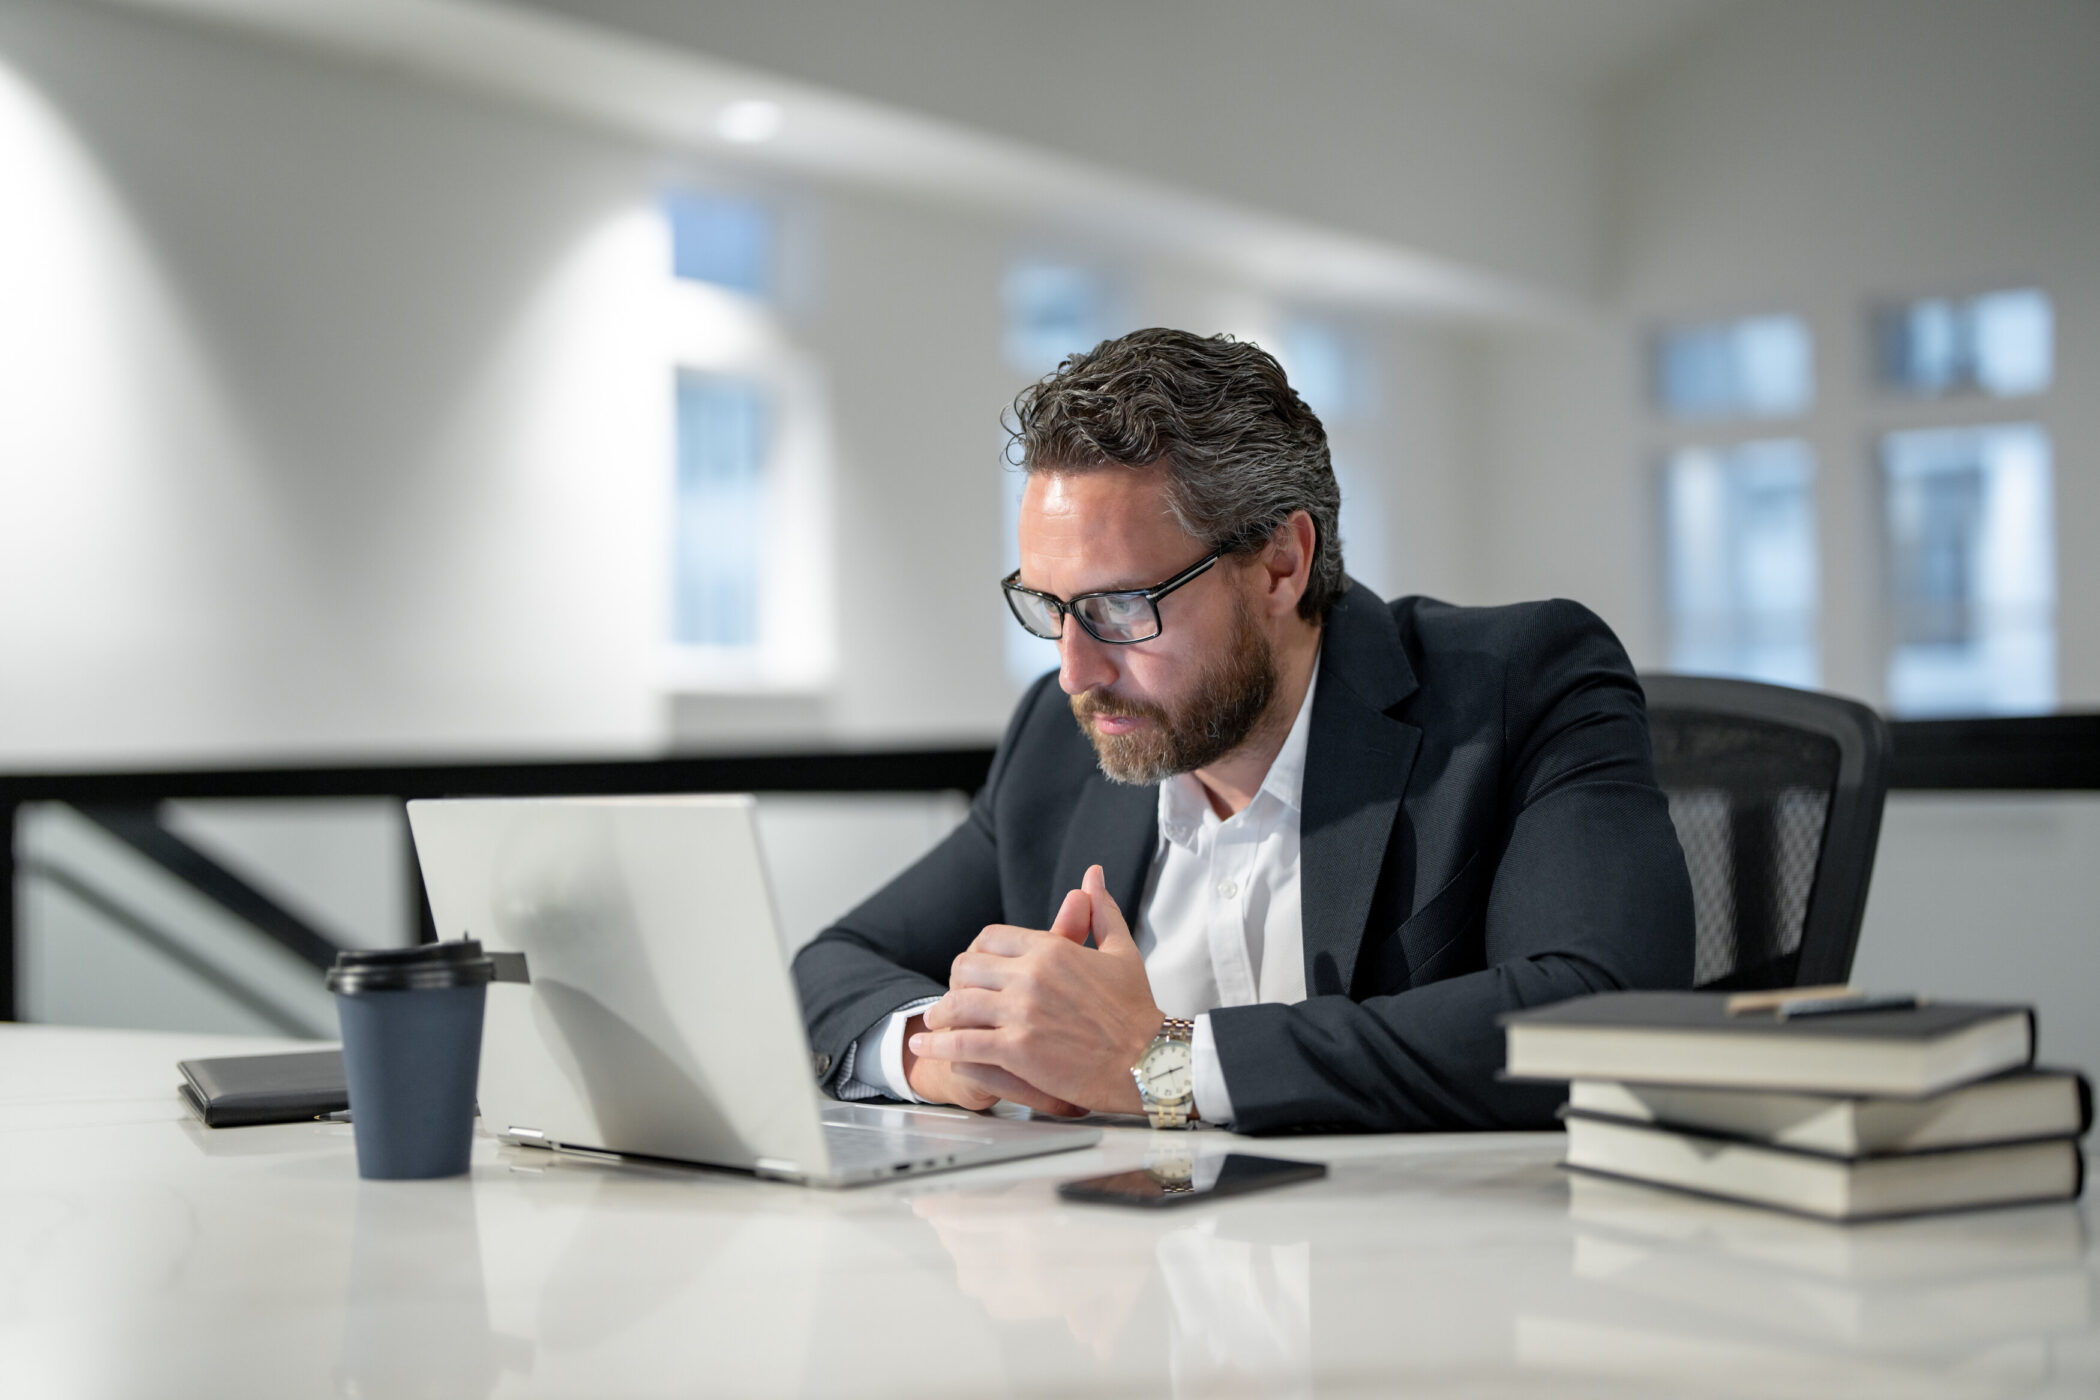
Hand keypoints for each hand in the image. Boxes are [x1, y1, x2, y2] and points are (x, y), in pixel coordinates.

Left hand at [914, 865, 1159, 1114]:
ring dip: (939, 1014)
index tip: (974, 969)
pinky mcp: (1017, 1050)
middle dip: (955, 983)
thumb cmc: (1137, 1010)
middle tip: (952, 998)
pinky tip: (925, 1047)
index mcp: (1051, 948)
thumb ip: (1101, 911)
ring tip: (932, 1024)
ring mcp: (1021, 1013)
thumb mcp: (1121, 951)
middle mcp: (1030, 975)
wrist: (1150, 1060)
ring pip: (956, 1003)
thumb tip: (1092, 875)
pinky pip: (962, 1043)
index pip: (991, 937)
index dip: (977, 953)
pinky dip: (937, 1046)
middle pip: (966, 967)